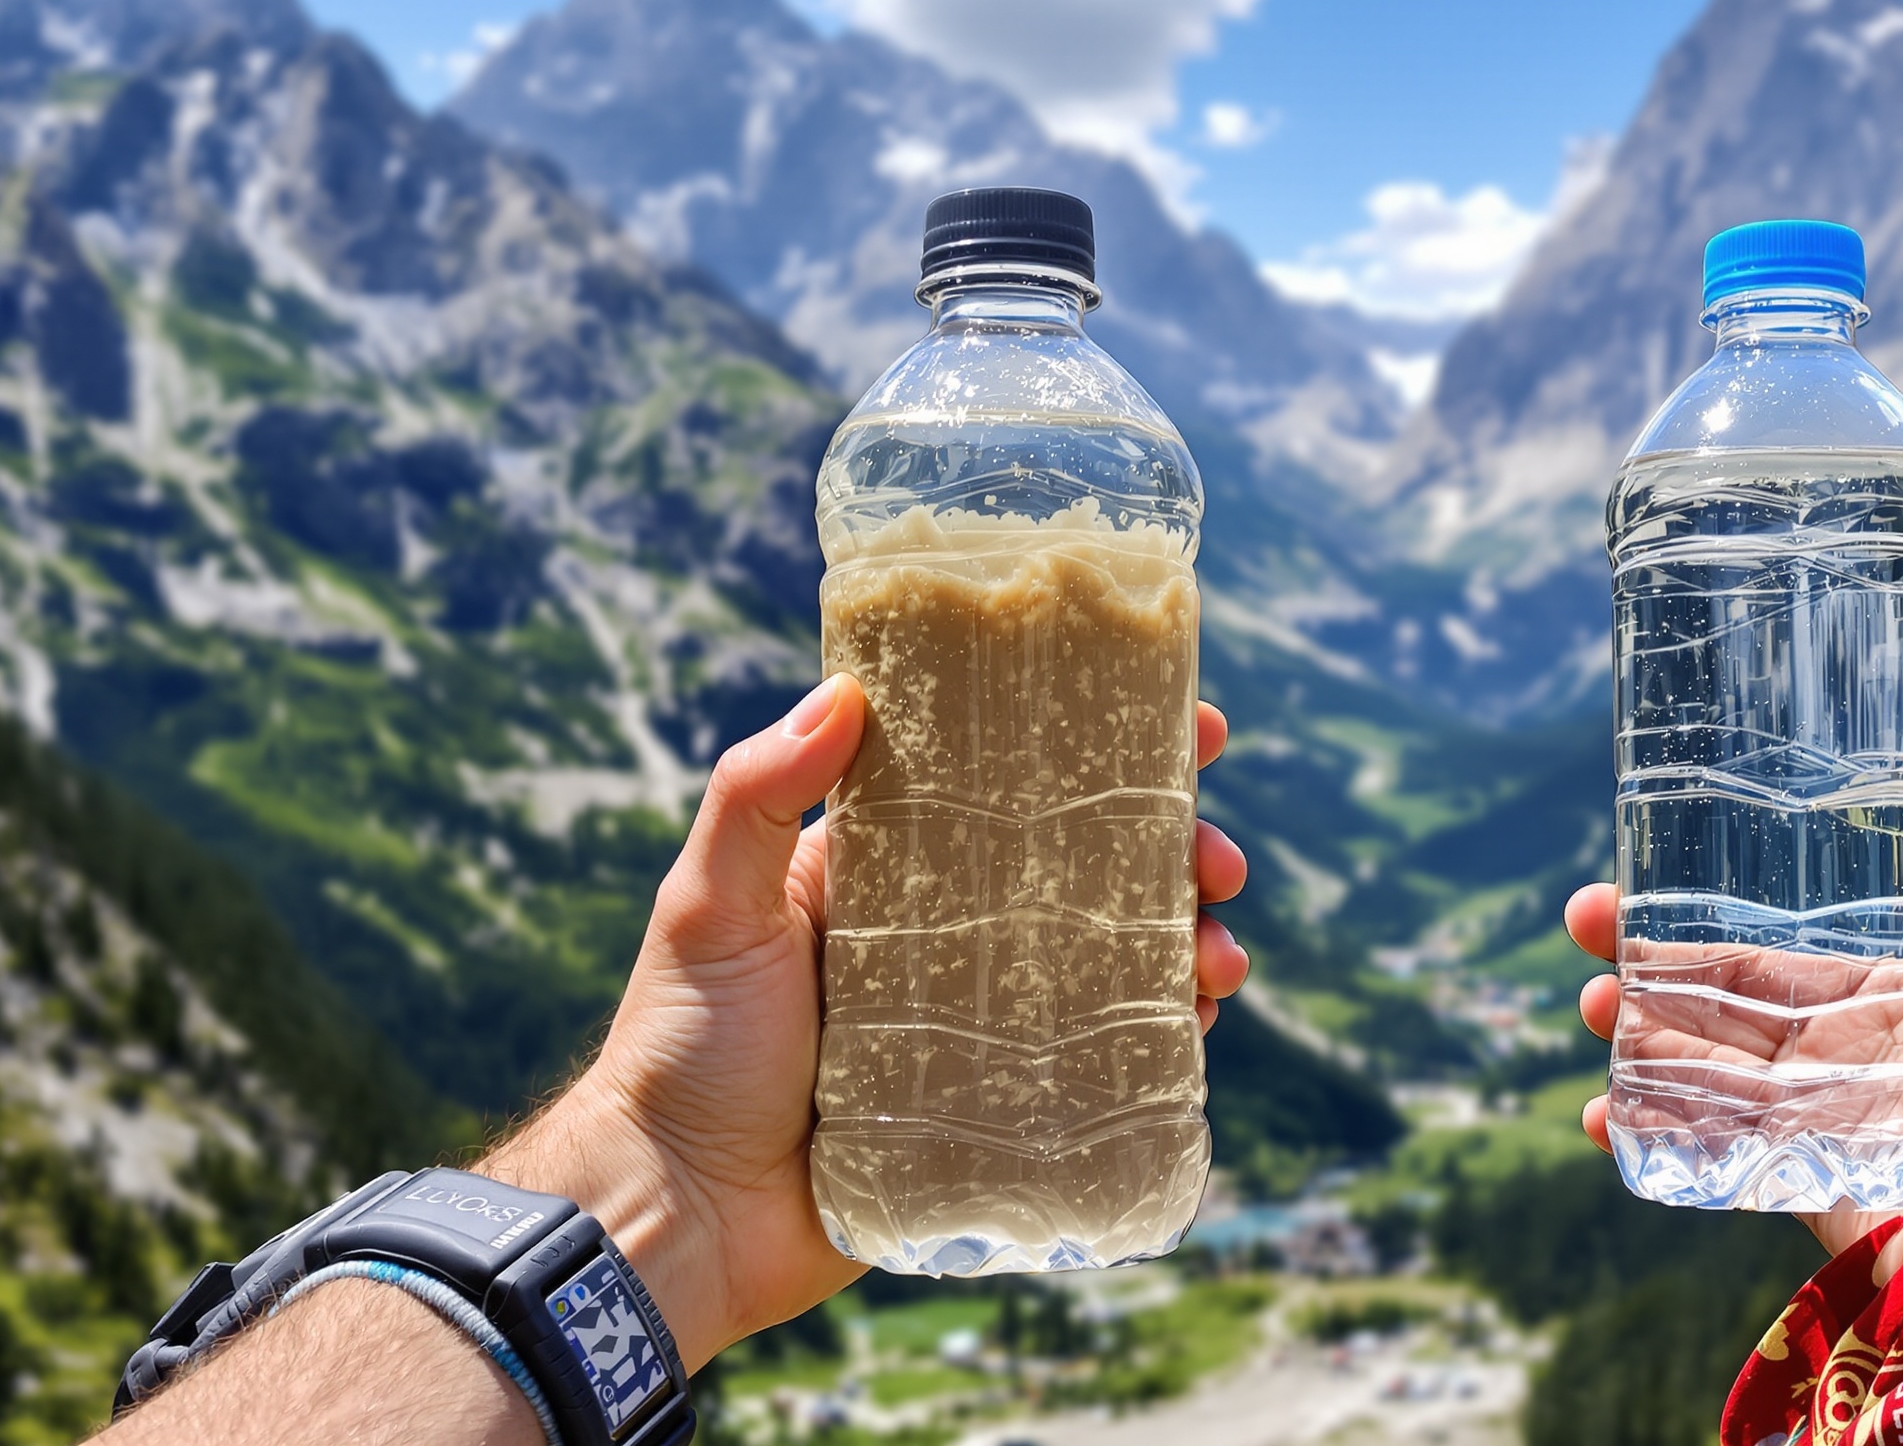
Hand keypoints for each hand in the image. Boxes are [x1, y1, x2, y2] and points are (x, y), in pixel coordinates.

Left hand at [484, 678, 1250, 1362]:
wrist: (681, 1214)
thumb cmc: (682, 1049)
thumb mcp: (710, 905)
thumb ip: (756, 793)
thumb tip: (844, 688)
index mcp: (893, 869)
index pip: (1019, 783)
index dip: (1112, 749)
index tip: (1196, 730)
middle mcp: (949, 934)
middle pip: (1094, 869)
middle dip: (1177, 853)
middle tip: (1220, 862)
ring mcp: (985, 1020)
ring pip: (1117, 960)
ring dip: (1189, 944)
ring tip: (1219, 960)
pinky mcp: (1003, 1104)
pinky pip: (1106, 1059)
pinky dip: (1167, 1034)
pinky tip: (1199, 1025)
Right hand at [1566, 731, 1902, 1271]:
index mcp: (1899, 990)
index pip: (1786, 943)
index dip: (1710, 914)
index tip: (1642, 875)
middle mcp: (1851, 1049)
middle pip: (1724, 997)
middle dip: (1648, 964)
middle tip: (1584, 925)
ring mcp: (1821, 1119)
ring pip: (1702, 1064)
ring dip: (1636, 1033)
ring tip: (1590, 1005)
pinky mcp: (1803, 1182)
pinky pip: (1709, 1150)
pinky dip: (1650, 1130)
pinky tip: (1603, 1110)